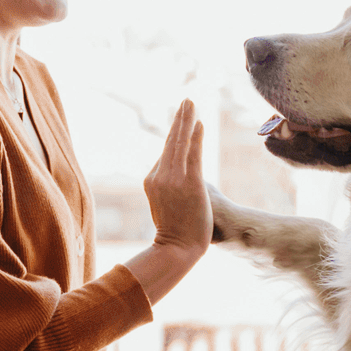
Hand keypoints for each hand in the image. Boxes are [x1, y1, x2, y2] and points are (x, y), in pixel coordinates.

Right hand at [143, 100, 210, 255]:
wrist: (177, 249)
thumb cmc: (175, 231)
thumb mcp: (164, 204)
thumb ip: (168, 186)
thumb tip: (178, 177)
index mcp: (151, 180)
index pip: (166, 154)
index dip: (177, 136)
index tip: (184, 120)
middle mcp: (159, 176)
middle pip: (170, 141)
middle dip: (179, 118)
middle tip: (186, 100)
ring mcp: (173, 179)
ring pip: (180, 143)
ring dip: (186, 120)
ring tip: (191, 103)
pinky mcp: (190, 183)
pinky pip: (193, 154)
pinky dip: (196, 137)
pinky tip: (200, 123)